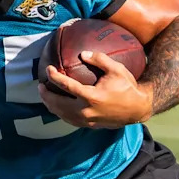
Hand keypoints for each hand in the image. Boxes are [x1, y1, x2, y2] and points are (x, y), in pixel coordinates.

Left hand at [38, 51, 152, 128]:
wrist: (138, 109)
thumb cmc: (127, 87)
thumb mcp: (117, 70)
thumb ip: (99, 59)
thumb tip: (82, 53)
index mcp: (92, 96)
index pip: (66, 86)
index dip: (54, 77)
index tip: (48, 69)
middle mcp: (86, 110)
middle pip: (57, 104)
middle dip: (46, 94)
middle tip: (40, 85)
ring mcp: (87, 120)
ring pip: (61, 114)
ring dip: (50, 104)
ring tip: (45, 94)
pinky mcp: (88, 125)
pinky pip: (68, 120)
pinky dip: (59, 112)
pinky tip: (56, 105)